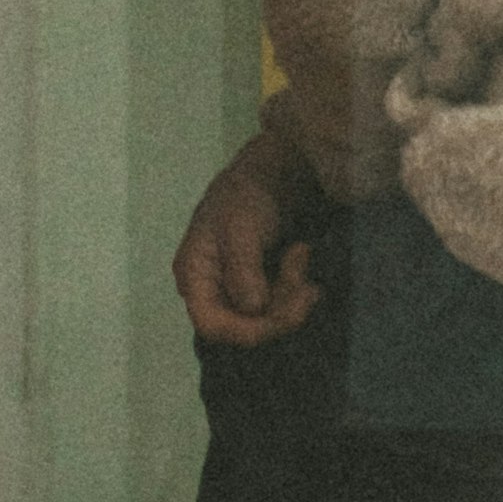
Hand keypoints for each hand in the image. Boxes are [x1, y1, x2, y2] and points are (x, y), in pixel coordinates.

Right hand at [174, 132, 319, 345]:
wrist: (275, 169)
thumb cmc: (248, 192)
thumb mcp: (240, 226)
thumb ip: (243, 269)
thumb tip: (253, 309)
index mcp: (195, 275)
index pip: (211, 324)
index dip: (245, 331)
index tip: (282, 320)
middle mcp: (212, 289)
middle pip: (244, 324)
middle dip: (279, 309)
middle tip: (308, 286)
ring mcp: (237, 288)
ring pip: (267, 316)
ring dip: (292, 292)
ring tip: (302, 253)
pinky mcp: (261, 285)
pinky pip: (279, 303)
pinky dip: (295, 286)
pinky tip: (301, 256)